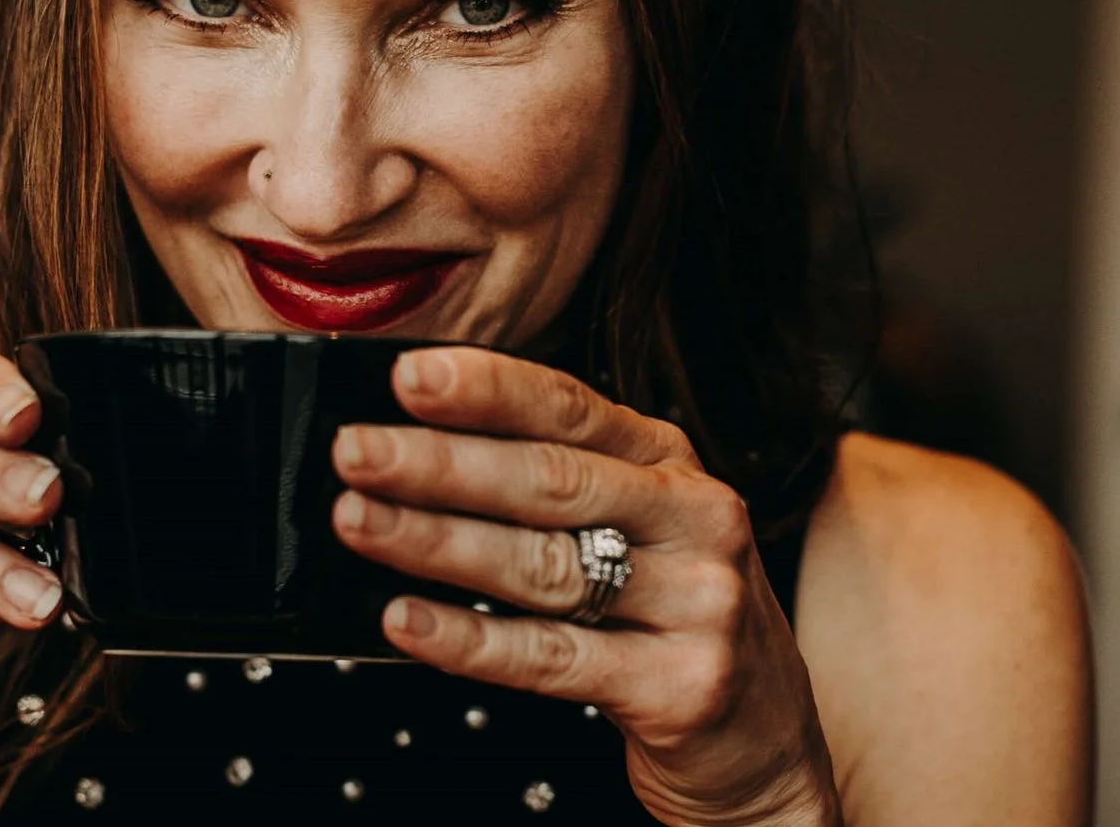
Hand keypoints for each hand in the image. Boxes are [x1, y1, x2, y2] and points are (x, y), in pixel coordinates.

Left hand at [331, 347, 839, 826]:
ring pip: (542, 566)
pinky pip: (550, 656)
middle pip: (548, 482)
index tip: (407, 376)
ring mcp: (696, 603)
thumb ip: (554, 483)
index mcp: (669, 464)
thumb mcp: (638, 525)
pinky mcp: (681, 686)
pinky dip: (467, 640)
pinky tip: (407, 619)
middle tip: (356, 451)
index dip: (486, 389)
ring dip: (435, 542)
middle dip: (440, 464)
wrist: (762, 744)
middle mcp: (694, 520)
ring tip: (359, 523)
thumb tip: (418, 441)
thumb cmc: (673, 618)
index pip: (569, 408)